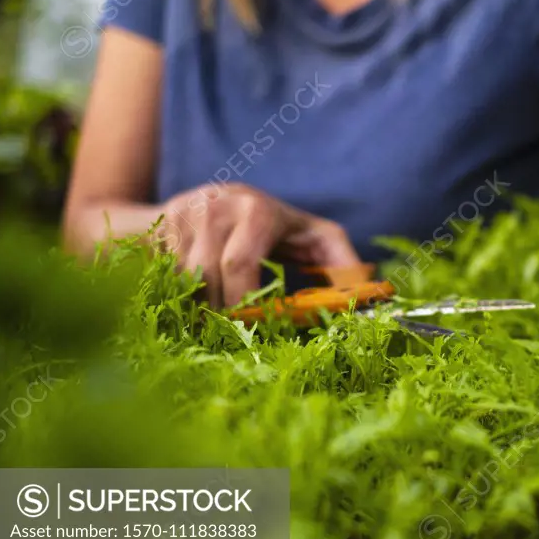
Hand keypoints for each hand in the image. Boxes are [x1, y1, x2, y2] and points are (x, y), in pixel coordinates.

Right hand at [155, 183, 360, 307]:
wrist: (210, 201)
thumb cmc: (276, 227)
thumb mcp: (311, 236)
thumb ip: (340, 262)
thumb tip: (375, 293)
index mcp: (258, 210)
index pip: (240, 262)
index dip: (244, 301)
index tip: (253, 327)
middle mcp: (218, 205)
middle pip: (210, 274)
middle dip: (222, 311)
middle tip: (233, 336)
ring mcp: (186, 212)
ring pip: (186, 277)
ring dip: (201, 307)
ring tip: (216, 326)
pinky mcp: (163, 222)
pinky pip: (167, 272)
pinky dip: (183, 296)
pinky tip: (196, 307)